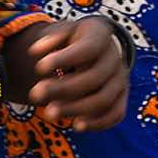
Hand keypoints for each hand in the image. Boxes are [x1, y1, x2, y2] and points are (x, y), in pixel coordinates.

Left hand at [27, 17, 128, 132]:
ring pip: (104, 99)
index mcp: (101, 34)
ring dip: (75, 109)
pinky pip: (116, 114)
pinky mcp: (122, 97)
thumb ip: (50, 39)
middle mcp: (115, 57)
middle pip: (94, 78)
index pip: (87, 49)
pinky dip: (98, 123)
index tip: (39, 68)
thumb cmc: (74, 40)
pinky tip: (76, 126)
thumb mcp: (63, 31)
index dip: (64, 59)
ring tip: (49, 113)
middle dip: (63, 89)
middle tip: (36, 95)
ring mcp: (121, 78)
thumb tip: (35, 51)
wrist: (97, 48)